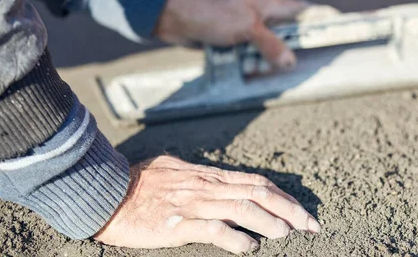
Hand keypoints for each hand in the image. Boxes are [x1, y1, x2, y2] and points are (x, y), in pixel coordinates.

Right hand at [94, 156, 320, 253]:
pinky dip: (236, 238)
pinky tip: (250, 248)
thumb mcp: (174, 169)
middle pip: (258, 193)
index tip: (301, 210)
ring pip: (242, 208)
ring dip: (270, 222)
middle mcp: (206, 186)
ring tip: (289, 234)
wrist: (107, 193)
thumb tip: (219, 180)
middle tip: (311, 225)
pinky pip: (214, 229)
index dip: (283, 195)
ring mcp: (193, 204)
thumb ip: (200, 175)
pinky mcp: (178, 224)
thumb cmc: (139, 181)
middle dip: (289, 209)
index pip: (255, 182)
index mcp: (208, 175)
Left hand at [155, 0, 309, 69]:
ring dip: (268, 59)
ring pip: (267, 47)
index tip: (339, 26)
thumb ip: (270, 44)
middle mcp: (260, 15)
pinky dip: (251, 63)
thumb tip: (290, 61)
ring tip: (269, 68)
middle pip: (287, 33)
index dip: (322, 17)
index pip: (303, 10)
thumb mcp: (246, 27)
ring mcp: (245, 28)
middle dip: (294, 48)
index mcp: (268, 4)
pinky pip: (249, 54)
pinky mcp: (232, 39)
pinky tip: (250, 72)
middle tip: (305, 61)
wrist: (175, 15)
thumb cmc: (212, 13)